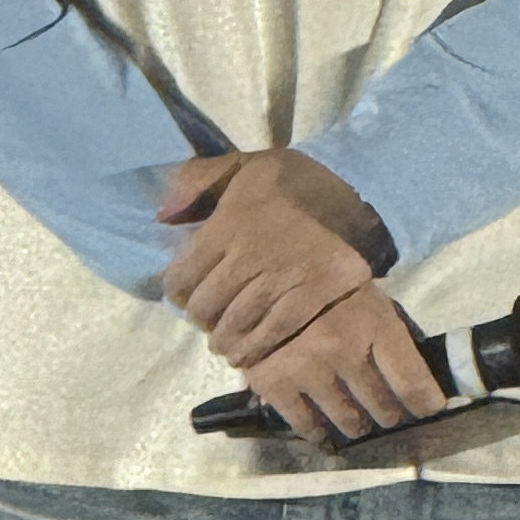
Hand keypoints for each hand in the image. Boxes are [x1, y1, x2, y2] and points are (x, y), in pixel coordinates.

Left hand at [159, 148, 385, 362]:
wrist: (358, 191)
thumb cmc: (294, 180)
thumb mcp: (242, 165)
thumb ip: (196, 181)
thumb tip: (161, 216)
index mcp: (228, 223)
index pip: (182, 277)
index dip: (177, 292)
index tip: (185, 294)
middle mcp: (251, 254)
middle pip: (206, 307)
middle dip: (201, 317)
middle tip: (208, 319)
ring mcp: (282, 279)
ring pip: (236, 325)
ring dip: (224, 340)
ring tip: (224, 342)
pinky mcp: (311, 296)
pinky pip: (272, 333)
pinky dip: (254, 349)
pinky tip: (246, 355)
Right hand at [232, 284, 449, 446]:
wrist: (257, 261)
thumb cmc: (318, 269)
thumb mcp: (361, 287)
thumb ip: (382, 324)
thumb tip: (407, 364)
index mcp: (374, 321)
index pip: (412, 379)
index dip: (425, 402)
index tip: (427, 409)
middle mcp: (345, 350)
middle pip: (382, 405)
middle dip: (388, 413)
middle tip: (387, 414)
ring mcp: (309, 369)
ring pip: (347, 418)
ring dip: (356, 423)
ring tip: (356, 422)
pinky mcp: (274, 382)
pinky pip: (304, 422)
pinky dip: (316, 430)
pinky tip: (321, 431)